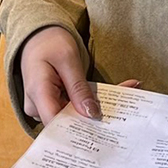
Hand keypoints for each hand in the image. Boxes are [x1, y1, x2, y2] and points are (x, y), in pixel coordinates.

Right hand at [20, 25, 139, 125]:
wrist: (38, 37)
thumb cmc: (49, 42)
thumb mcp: (68, 60)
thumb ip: (79, 88)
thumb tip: (92, 114)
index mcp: (38, 93)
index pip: (56, 124)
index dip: (79, 129)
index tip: (104, 124)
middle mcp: (38, 106)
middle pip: (68, 122)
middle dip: (97, 115)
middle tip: (128, 99)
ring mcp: (46, 106)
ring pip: (74, 116)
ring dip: (99, 107)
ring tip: (129, 89)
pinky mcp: (55, 104)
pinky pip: (75, 108)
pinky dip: (93, 101)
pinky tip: (119, 91)